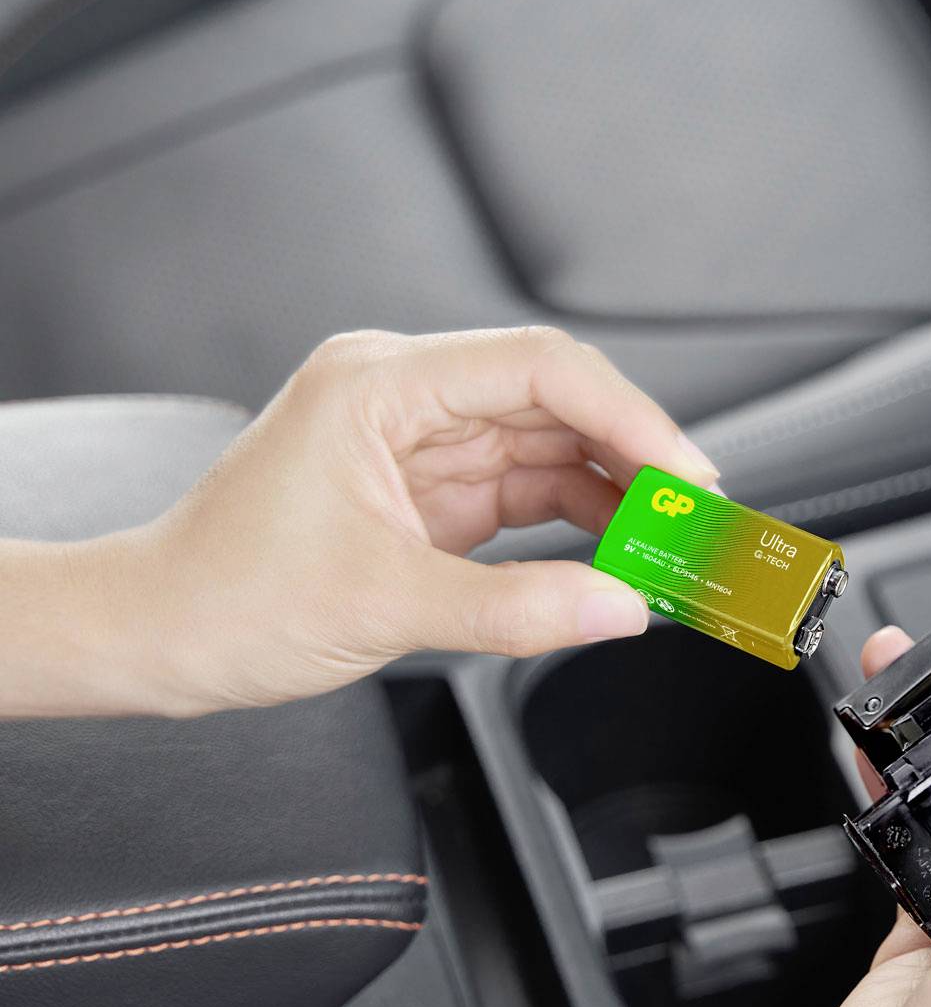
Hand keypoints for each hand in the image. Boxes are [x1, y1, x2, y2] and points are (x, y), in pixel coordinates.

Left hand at [13, 327, 717, 717]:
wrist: (156, 636)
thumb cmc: (225, 597)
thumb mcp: (385, 607)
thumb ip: (518, 609)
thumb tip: (621, 609)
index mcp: (381, 385)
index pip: (538, 369)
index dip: (629, 417)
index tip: (687, 473)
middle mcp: (405, 397)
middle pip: (555, 403)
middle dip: (634, 457)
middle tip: (698, 516)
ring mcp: (419, 444)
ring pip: (548, 448)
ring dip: (613, 493)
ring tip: (671, 541)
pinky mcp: (429, 491)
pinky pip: (526, 493)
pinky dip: (577, 522)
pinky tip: (618, 551)